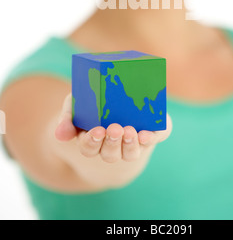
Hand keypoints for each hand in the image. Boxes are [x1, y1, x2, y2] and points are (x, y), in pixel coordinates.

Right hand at [55, 93, 171, 162]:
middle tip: (115, 129)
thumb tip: (61, 135)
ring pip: (130, 154)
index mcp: (92, 140)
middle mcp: (111, 147)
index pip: (89, 147)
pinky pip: (150, 141)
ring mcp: (130, 144)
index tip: (97, 131)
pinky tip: (147, 134)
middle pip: (110, 153)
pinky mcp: (149, 136)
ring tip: (130, 131)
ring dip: (130, 145)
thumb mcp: (75, 105)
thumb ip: (67, 117)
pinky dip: (150, 139)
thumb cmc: (92, 104)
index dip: (92, 142)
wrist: (118, 100)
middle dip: (113, 142)